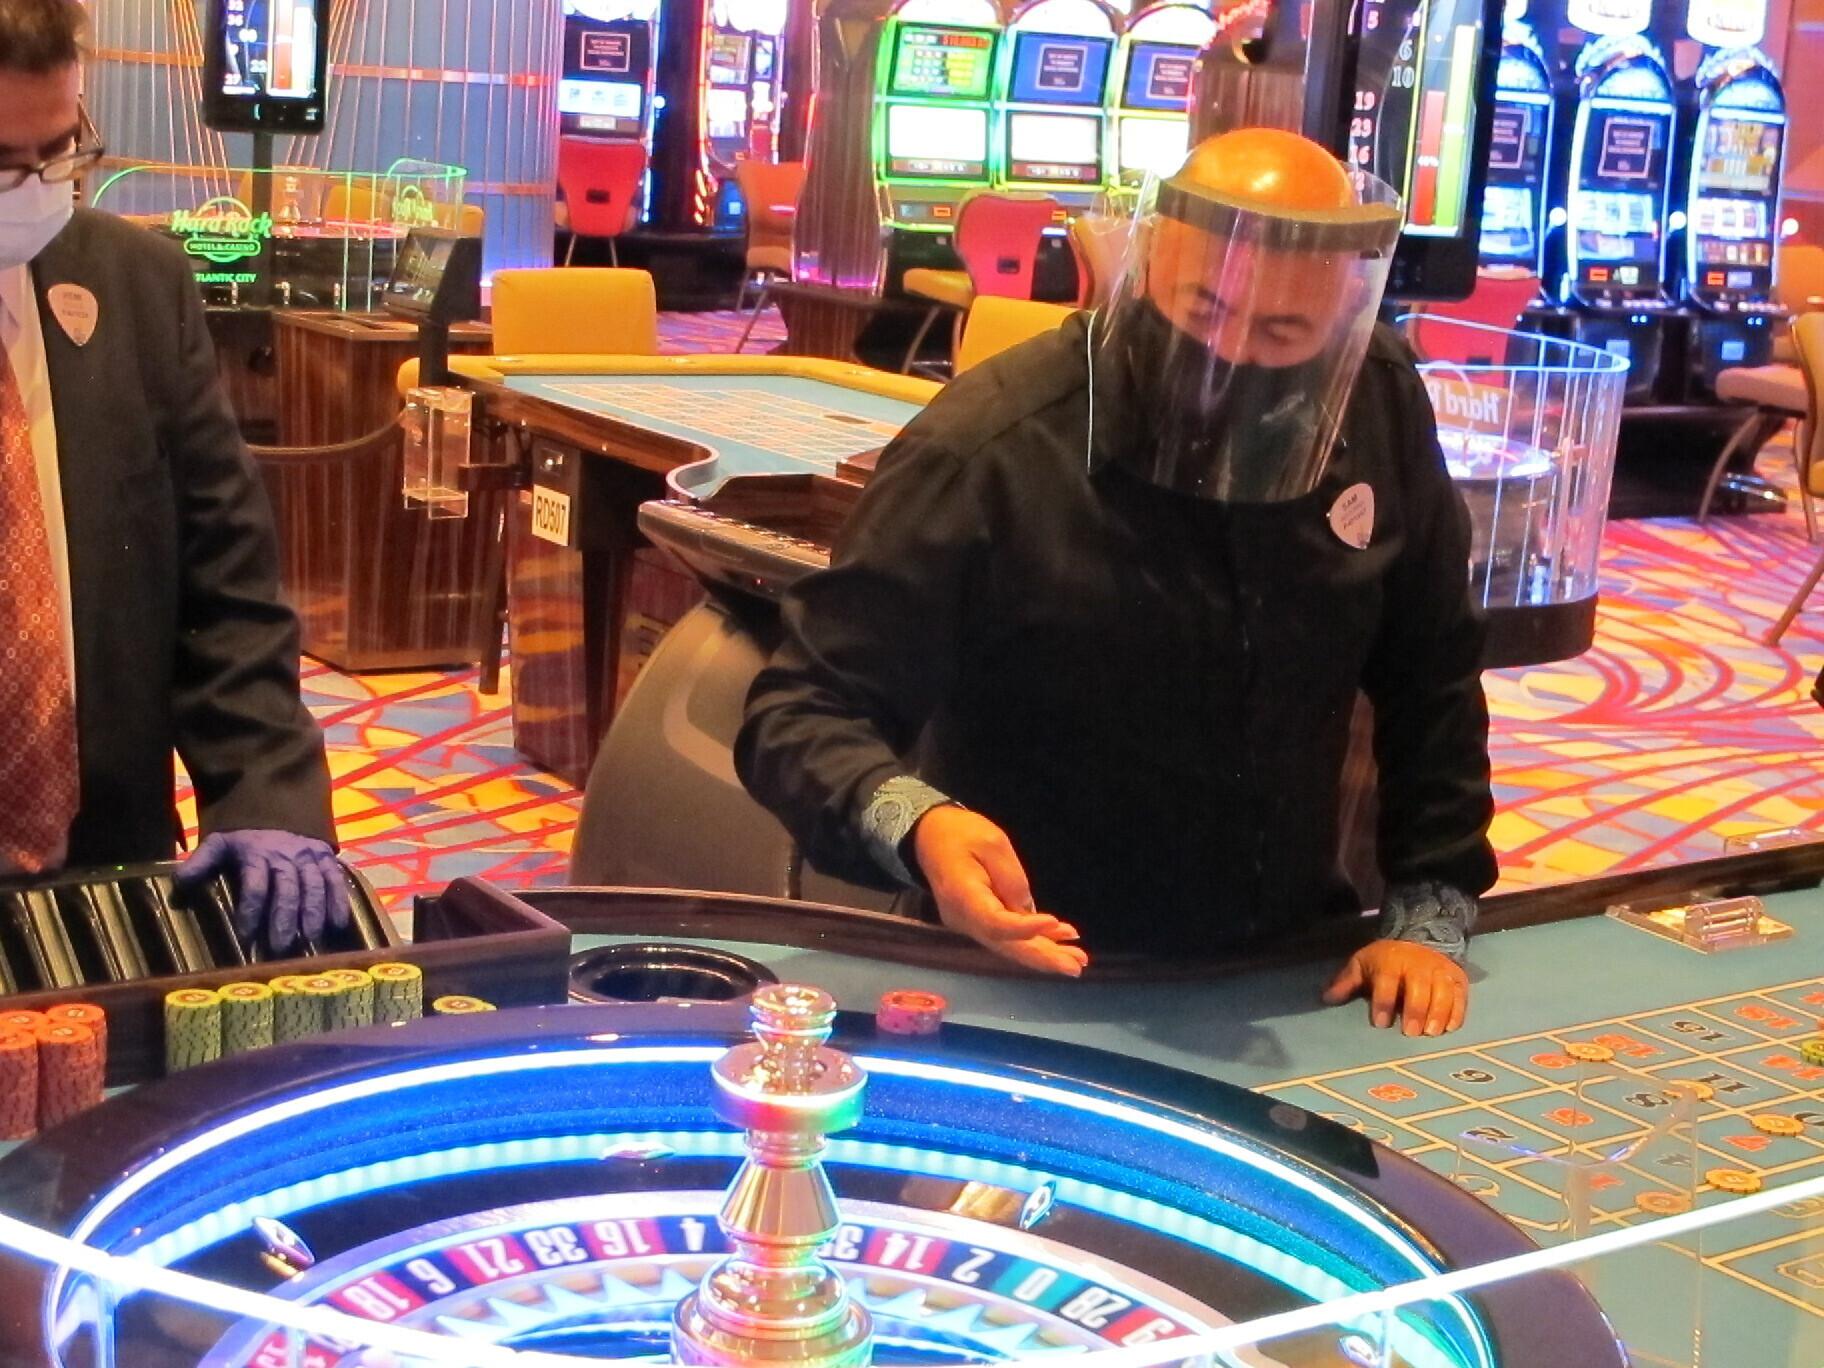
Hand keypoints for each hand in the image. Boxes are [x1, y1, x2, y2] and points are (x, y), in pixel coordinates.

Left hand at [177, 830, 349, 951]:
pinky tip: (338, 925)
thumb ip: (200, 863)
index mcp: (256, 854)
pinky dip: (338, 901)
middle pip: (287, 889)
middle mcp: (285, 856)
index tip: (246, 937)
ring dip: (313, 913)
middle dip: (284, 919)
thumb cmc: (244, 836)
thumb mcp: (218, 843)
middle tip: (281, 947)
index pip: (254, 884)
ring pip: (313, 886)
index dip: (251, 910)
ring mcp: (309, 856)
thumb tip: (178, 884)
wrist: (278, 806)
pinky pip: (335, 879)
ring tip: (309, 940)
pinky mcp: (326, 858)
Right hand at [912, 806, 1087, 975]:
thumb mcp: (991, 842)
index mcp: (962, 896)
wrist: (930, 838)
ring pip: (1009, 945)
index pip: (995, 923)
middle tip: (1076, 965)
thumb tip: (1028, 912)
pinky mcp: (979, 922)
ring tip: (1078, 960)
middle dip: (1042, 957)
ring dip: (1044, 953)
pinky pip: (1007, 936)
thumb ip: (1011, 878)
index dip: (1026, 929)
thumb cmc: (960, 833)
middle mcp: (963, 919)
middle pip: (1005, 945)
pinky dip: (1034, 940)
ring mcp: (970, 924)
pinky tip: (1061, 940)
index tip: (1054, 922)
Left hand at [1321, 938, 1467, 1035]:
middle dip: (1415, 1011)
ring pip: (1443, 993)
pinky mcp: (1457, 978)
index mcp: (1391, 961)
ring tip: (1431, 1033)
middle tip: (1411, 1033)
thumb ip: (1346, 982)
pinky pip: (1460, 995)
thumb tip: (1326, 998)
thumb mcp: (1363, 963)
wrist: (1420, 937)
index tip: (1381, 1023)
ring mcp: (1440, 971)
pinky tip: (1450, 1028)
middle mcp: (1418, 965)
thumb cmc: (1386, 958)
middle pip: (1419, 989)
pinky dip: (1457, 1012)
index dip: (1384, 1002)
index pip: (1387, 982)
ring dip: (1438, 1013)